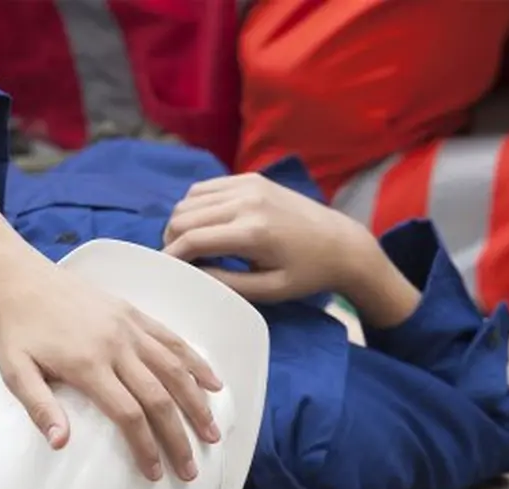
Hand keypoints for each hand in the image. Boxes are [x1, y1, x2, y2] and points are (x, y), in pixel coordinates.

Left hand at [0, 262, 223, 481]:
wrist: (18, 278)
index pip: (128, 414)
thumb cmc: (15, 327)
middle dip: (179, 437)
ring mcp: (128, 327)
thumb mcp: (15, 371)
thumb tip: (60, 443)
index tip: (156, 471)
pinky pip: (172, 339)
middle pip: (159, 397)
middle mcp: (116, 345)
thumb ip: (39, 407)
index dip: (146, 447)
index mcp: (87, 364)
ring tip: (212, 431)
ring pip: (175, 368)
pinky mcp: (132, 313)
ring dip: (197, 403)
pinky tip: (212, 381)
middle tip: (190, 468)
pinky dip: (196, 361)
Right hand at [162, 173, 374, 301]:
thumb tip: (190, 274)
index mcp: (252, 232)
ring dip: (181, 222)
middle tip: (177, 261)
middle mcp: (247, 201)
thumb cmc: (307, 274)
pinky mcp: (251, 178)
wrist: (342, 244)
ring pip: (190, 199)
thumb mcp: (268, 290)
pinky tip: (205, 224)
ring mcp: (249, 185)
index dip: (171, 257)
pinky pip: (206, 188)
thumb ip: (226, 283)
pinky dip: (196, 206)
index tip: (166, 272)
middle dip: (171, 240)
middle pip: (184, 216)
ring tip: (189, 244)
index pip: (192, 239)